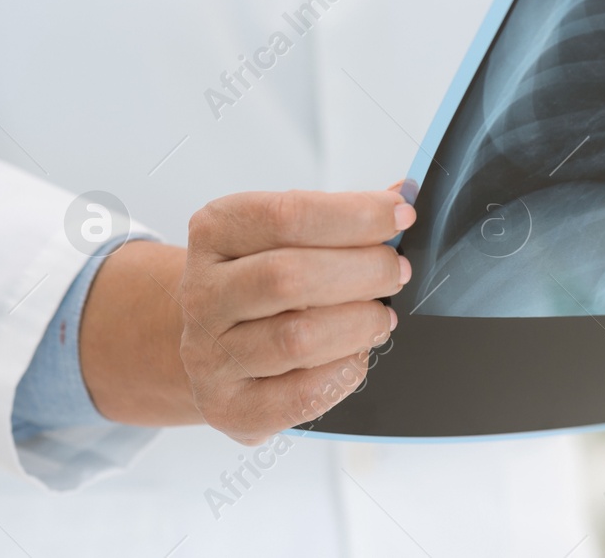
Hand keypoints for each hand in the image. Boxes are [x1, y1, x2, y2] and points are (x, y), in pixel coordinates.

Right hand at [80, 189, 413, 441]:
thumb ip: (345, 216)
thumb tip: (402, 197)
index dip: (355, 215)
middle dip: (365, 271)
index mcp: (216, 232)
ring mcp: (210, 355)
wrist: (216, 343)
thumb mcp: (291, 235)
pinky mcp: (229, 408)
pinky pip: (301, 396)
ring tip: (379, 316)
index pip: (287, 215)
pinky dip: (344, 372)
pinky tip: (354, 355)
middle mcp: (203, 293)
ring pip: (297, 338)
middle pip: (290, 277)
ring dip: (359, 324)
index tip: (400, 216)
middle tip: (397, 273)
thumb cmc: (264, 283)